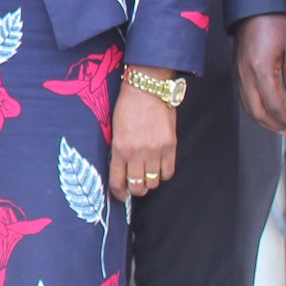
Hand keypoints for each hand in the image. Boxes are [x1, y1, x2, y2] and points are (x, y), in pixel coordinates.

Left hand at [109, 79, 178, 200]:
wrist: (147, 89)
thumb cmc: (127, 107)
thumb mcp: (115, 130)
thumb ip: (119, 151)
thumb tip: (121, 170)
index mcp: (119, 149)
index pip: (118, 181)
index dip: (118, 194)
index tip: (120, 196)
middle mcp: (137, 153)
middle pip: (138, 187)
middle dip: (135, 190)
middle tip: (135, 186)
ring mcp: (155, 151)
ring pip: (154, 182)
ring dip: (150, 182)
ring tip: (147, 175)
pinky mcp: (170, 147)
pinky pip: (168, 172)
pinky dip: (163, 174)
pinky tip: (159, 168)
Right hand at [235, 12, 285, 134]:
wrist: (256, 5)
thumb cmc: (277, 22)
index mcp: (261, 69)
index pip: (275, 106)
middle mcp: (245, 74)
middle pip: (257, 111)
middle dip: (274, 125)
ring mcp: (238, 72)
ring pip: (247, 106)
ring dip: (263, 119)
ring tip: (279, 126)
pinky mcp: (237, 69)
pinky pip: (243, 96)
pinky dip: (254, 108)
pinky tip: (266, 109)